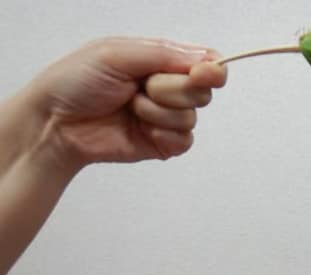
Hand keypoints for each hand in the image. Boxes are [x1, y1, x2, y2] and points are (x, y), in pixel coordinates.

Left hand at [30, 37, 225, 167]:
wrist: (57, 122)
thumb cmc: (77, 81)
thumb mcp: (118, 54)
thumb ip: (165, 54)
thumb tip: (209, 60)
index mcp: (161, 60)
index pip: (206, 63)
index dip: (211, 70)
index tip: (201, 74)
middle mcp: (168, 87)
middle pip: (202, 92)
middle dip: (172, 90)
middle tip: (140, 88)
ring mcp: (167, 117)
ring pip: (191, 118)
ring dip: (158, 113)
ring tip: (130, 109)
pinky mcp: (164, 143)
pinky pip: (184, 141)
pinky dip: (162, 134)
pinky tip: (139, 129)